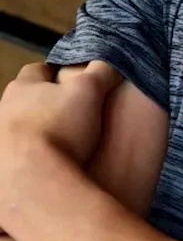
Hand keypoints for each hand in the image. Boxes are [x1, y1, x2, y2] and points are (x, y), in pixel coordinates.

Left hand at [0, 60, 121, 169]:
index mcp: (21, 87)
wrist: (31, 180)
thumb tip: (115, 60)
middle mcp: (3, 109)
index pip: (37, 69)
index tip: (76, 82)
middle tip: (74, 112)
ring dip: (40, 129)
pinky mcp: (4, 164)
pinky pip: (21, 152)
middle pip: (28, 99)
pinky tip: (55, 162)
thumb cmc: (58, 127)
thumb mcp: (90, 90)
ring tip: (67, 141)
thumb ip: (102, 70)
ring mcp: (1, 139)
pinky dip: (35, 153)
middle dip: (47, 102)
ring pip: (23, 126)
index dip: (57, 72)